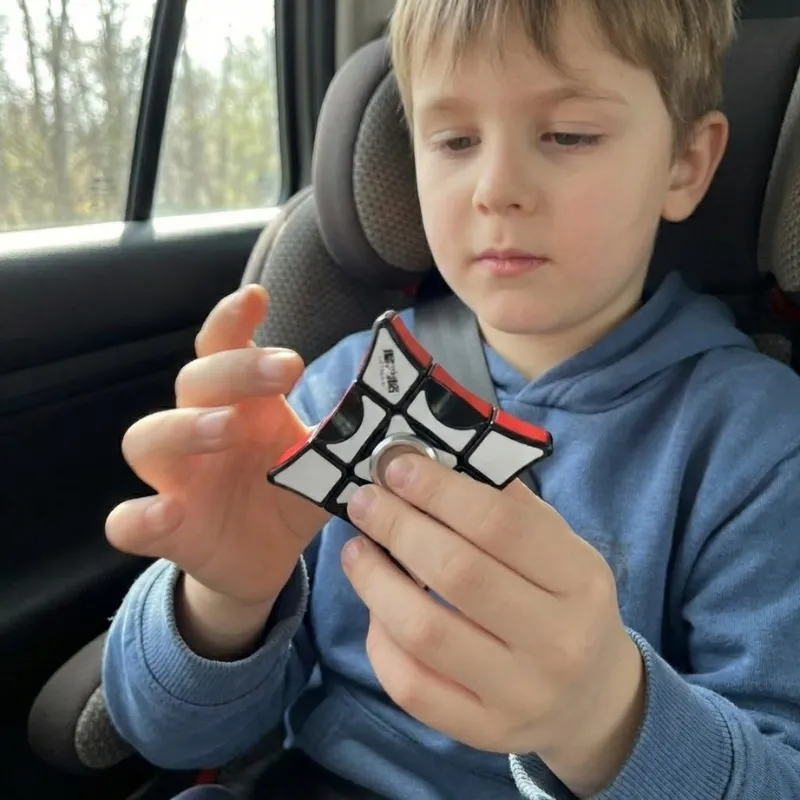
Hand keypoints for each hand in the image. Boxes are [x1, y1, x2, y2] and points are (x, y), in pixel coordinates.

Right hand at [105, 285, 329, 607]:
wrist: (265, 559)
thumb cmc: (289, 497)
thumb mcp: (324, 467)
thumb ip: (348, 441)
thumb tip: (399, 412)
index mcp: (242, 406)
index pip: (225, 349)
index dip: (233, 320)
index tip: (258, 296)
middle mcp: (201, 432)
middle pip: (194, 382)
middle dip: (235, 369)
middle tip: (287, 368)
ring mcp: (177, 479)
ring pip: (148, 438)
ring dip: (185, 427)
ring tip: (227, 426)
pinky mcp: (164, 529)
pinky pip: (127, 520)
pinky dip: (139, 515)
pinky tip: (168, 510)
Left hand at [341, 455, 644, 795]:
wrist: (593, 698)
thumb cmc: (566, 602)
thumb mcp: (560, 546)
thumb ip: (507, 505)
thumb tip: (432, 460)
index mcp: (580, 581)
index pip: (500, 526)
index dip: (440, 491)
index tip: (398, 466)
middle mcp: (557, 642)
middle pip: (457, 574)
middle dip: (398, 527)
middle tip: (366, 501)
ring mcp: (519, 695)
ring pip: (424, 631)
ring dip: (375, 580)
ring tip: (356, 549)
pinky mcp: (482, 731)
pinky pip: (410, 685)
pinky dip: (379, 639)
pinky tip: (373, 606)